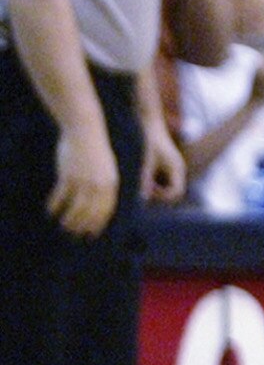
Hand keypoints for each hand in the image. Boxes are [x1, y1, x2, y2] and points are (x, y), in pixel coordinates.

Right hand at [49, 122, 119, 236]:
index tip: (91, 234)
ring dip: (68, 219)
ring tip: (63, 225)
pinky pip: (61, 196)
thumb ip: (106, 184)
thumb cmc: (96, 150)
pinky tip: (51, 211)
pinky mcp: (69, 175)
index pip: (105, 210)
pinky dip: (55, 205)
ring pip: (75, 207)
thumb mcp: (107, 167)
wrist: (86, 131)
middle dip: (82, 226)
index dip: (97, 224)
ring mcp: (84, 180)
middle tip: (74, 233)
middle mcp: (99, 185)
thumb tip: (100, 200)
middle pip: (90, 212)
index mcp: (111, 183)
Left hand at [142, 113, 184, 203]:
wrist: (152, 126)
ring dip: (158, 189)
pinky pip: (166, 182)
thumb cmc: (149, 143)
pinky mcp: (169, 166)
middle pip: (175, 192)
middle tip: (145, 189)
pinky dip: (157, 183)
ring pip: (170, 187)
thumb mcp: (146, 162)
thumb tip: (143, 198)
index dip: (164, 197)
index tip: (149, 191)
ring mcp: (175, 168)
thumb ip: (146, 180)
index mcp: (177, 169)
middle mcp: (179, 170)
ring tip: (144, 183)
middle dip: (160, 194)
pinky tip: (145, 177)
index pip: (177, 193)